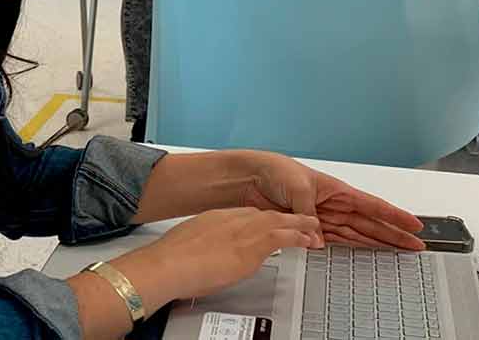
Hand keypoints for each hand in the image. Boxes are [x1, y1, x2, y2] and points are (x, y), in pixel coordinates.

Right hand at [116, 208, 319, 306]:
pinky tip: (307, 240)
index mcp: (216, 219)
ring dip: (297, 223)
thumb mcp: (189, 246)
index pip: (246, 215)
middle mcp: (232, 220)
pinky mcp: (252, 246)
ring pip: (279, 221)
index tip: (268, 224)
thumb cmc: (171, 261)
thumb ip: (204, 248)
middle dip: (283, 217)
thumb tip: (206, 260)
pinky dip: (298, 237)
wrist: (168, 264)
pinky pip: (284, 237)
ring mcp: (243, 231)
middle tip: (297, 220)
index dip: (261, 220)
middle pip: (265, 214)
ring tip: (311, 226)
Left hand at [234, 152, 424, 250]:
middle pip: (370, 224)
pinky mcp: (310, 228)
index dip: (395, 216)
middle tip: (414, 246)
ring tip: (398, 253)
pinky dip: (349, 249)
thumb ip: (308, 215)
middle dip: (393, 235)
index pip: (373, 205)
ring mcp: (324, 218)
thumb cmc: (275, 171)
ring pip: (357, 235)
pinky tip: (364, 255)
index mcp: (337, 190)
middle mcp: (334, 205)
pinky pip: (335, 241)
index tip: (415, 224)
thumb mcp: (296, 188)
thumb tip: (316, 239)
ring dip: (377, 244)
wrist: (251, 178)